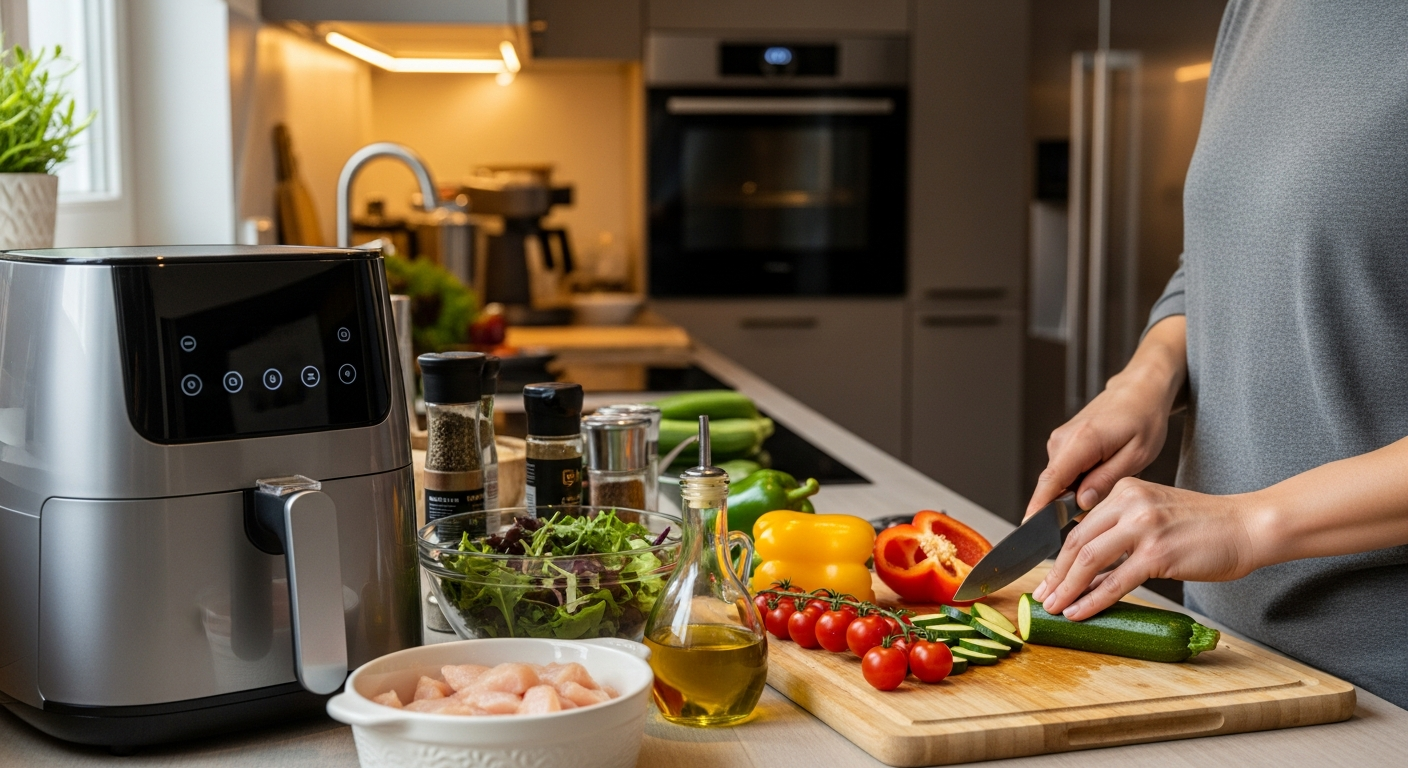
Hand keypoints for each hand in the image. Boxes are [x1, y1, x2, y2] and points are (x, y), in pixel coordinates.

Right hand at [1027, 316, 1186, 516]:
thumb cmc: (1143, 418)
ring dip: (1077, 491)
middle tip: (1098, 511)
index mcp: (1081, 442)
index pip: (1051, 480)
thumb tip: (1081, 502)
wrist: (1139, 390)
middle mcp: (1063, 440)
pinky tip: (1101, 472)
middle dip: (1066, 506)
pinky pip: (1064, 471)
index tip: (1028, 527)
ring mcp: (1060, 440)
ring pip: (1060, 479)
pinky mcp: (1063, 443)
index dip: (1038, 506)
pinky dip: (1078, 480)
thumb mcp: (1136, 456)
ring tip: (1109, 479)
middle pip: (1054, 485)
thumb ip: (1106, 481)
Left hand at [1031, 478, 1261, 618]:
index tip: (1047, 577)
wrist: (1248, 526)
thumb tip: (1089, 572)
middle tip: (1042, 596)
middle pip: (1077, 542)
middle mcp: (1130, 503)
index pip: (1080, 526)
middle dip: (1055, 574)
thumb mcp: (1156, 516)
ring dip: (1067, 588)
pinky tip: (1080, 612)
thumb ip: (1122, 533)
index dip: (1057, 555)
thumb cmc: (1206, 526)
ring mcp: (1143, 527)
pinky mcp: (1157, 553)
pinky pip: (1115, 581)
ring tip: (1054, 607)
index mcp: (1126, 490)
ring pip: (1089, 560)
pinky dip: (1093, 600)